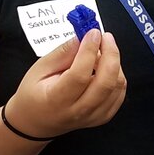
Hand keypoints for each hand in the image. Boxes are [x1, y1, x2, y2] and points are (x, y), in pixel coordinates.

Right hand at [5, 29, 126, 138]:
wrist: (36, 121)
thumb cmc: (34, 94)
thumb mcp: (40, 69)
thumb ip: (63, 53)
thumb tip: (83, 37)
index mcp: (57, 100)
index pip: (80, 75)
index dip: (89, 51)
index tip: (93, 33)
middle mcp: (78, 111)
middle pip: (105, 82)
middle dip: (111, 54)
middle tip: (105, 37)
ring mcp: (93, 117)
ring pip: (116, 86)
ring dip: (114, 63)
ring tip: (102, 51)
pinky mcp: (103, 116)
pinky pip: (120, 93)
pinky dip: (117, 75)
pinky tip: (106, 66)